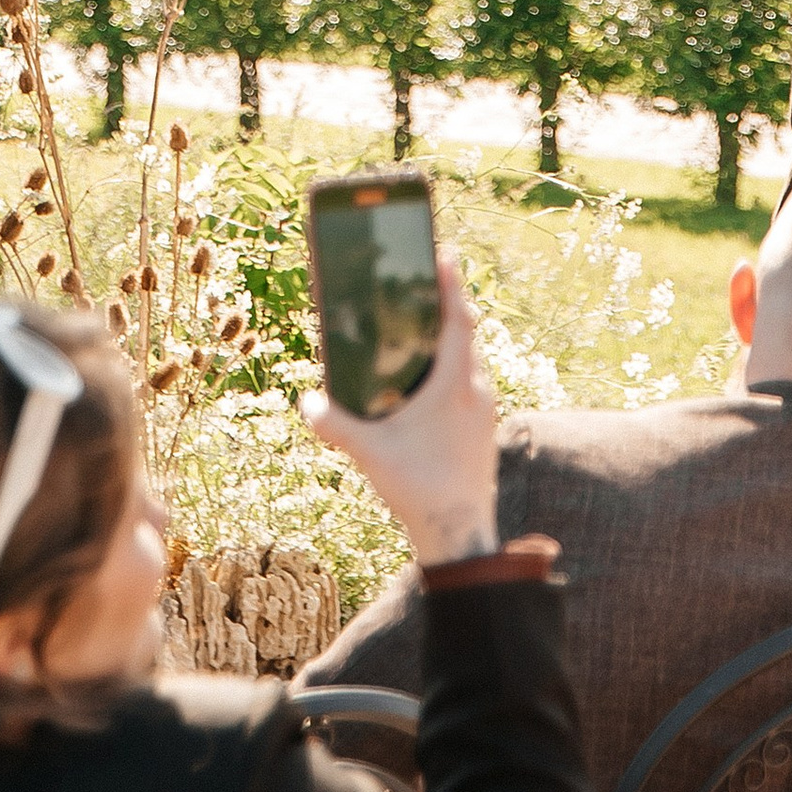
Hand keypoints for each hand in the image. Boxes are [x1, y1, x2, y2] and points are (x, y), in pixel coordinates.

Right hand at [303, 248, 499, 564]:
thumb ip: (335, 426)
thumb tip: (307, 404)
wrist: (460, 535)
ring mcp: (483, 413)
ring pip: (469, 363)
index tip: (444, 256)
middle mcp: (477, 393)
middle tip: (422, 288)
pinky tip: (424, 386)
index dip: (451, 287)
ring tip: (419, 333)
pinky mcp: (481, 432)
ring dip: (449, 343)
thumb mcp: (370, 453)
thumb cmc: (420, 488)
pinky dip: (451, 372)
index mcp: (456, 385)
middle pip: (466, 337)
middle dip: (446, 309)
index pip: (458, 321)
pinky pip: (469, 386)